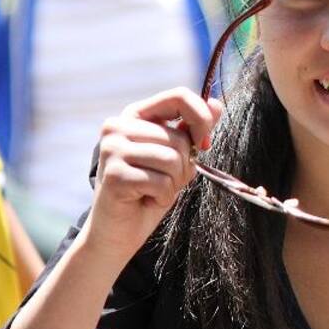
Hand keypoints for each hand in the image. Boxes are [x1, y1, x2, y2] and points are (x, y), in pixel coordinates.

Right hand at [86, 88, 221, 263]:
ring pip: (172, 159)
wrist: (118, 232)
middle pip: (179, 137)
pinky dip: (163, 196)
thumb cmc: (149, 192)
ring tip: (153, 192)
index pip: (179, 96)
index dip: (201, 118)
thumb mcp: (177, 158)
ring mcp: (112, 149)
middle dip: (184, 166)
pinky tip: (145, 200)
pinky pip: (161, 182)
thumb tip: (217, 104)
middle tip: (164, 182)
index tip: (205, 144)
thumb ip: (193, 130)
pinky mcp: (114, 174)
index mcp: (135, 115)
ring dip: (173, 183)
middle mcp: (117, 126)